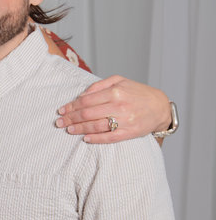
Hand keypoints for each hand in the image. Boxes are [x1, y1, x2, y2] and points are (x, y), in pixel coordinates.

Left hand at [55, 76, 170, 143]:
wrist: (159, 107)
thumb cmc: (138, 93)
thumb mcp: (120, 81)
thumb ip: (99, 86)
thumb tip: (81, 95)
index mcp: (115, 91)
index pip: (86, 100)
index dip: (71, 106)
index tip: (62, 110)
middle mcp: (118, 106)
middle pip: (87, 113)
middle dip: (70, 118)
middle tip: (59, 122)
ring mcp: (123, 120)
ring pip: (95, 126)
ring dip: (79, 129)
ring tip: (68, 130)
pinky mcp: (128, 133)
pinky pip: (108, 137)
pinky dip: (95, 139)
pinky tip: (85, 138)